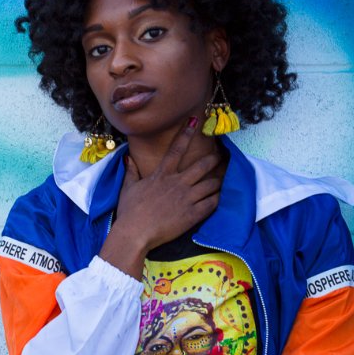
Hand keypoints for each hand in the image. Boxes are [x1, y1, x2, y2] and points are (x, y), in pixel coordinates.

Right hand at [99, 118, 221, 278]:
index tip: (195, 121)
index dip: (186, 134)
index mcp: (162, 176)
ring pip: (211, 184)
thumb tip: (128, 158)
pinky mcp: (192, 214)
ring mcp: (186, 198)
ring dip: (219, 180)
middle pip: (202, 166)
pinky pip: (211, 203)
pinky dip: (218, 198)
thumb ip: (131, 172)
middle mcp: (177, 183)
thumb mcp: (127, 189)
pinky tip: (222, 196)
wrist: (135, 233)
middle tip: (221, 157)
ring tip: (225, 178)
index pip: (176, 150)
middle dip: (214, 159)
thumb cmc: (129, 212)